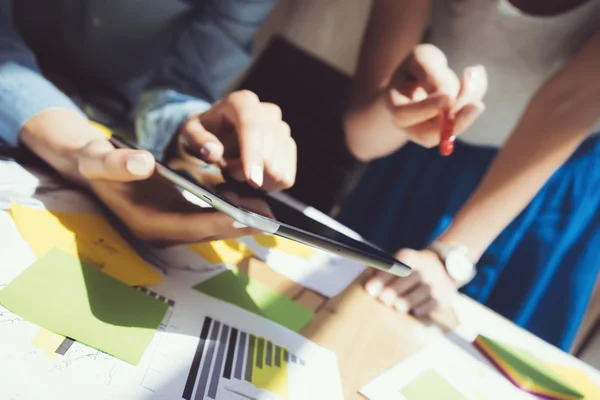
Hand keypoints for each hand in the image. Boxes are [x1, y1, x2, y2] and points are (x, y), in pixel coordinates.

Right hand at [20, 109, 260, 244]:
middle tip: (269, 218)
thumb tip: (142, 163)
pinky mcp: (176, 217)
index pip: (186, 225)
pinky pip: (207, 218)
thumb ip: (117, 163)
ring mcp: (169, 226)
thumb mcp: (100, 160)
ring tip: (268, 211)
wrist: (92, 169)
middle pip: (205, 232)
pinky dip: (228, 211)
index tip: (244, 218)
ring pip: (210, 227)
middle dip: (237, 226)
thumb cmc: (96, 164)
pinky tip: (249, 200)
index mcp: (143, 221)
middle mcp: (160, 230)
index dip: (216, 222)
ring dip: (238, 221)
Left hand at [173, 90, 296, 191]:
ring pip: (278, 166)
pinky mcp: (289, 147)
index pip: (253, 127)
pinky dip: (268, 184)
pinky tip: (253, 176)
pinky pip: (286, 176)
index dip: (254, 155)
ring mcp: (282, 129)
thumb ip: (197, 140)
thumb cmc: (204, 130)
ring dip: (256, 178)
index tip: (252, 180)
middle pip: (268, 151)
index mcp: (242, 102)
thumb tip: (213, 152)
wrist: (219, 130)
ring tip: (238, 169)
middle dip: (246, 171)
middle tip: (227, 169)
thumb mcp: (190, 132)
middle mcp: (267, 112)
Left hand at [364, 248, 457, 316]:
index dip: (379, 280)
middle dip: (389, 294)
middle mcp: (423, 269)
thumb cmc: (412, 267)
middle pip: (401, 285)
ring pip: (412, 299)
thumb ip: (383, 269)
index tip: (370, 290)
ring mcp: (434, 284)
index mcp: (408, 258)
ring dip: (402, 304)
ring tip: (396, 306)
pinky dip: (417, 309)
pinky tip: (413, 308)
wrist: (444, 267)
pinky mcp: (442, 298)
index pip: (392, 268)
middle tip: (383, 300)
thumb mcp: (400, 260)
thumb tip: (366, 284)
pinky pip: (425, 308)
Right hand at [386, 44, 486, 147]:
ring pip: (446, 132)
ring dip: (465, 108)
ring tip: (470, 74)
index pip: (403, 114)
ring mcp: (425, 131)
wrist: (420, 78)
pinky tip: (475, 77)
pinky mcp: (444, 131)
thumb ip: (431, 73)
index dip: (425, 108)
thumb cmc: (418, 66)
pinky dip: (472, 103)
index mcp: (393, 104)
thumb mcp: (420, 59)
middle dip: (452, 123)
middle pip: (426, 135)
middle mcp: (406, 124)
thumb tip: (449, 96)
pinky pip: (461, 123)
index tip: (447, 98)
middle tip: (477, 106)